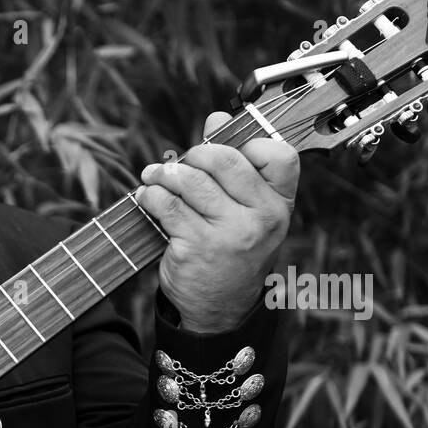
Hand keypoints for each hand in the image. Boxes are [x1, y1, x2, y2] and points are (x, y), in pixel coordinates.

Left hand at [138, 112, 299, 333]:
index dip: (250, 142)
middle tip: (180, 161)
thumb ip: (236, 167)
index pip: (279, 155)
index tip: (224, 149)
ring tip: (154, 176)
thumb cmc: (233, 253)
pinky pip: (166, 205)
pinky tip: (147, 196)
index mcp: (280, 205)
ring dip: (164, 173)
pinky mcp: (195, 247)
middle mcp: (260, 219)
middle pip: (225, 160)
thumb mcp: (247, 214)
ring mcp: (228, 234)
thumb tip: (216, 117)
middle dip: (195, 154)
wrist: (219, 310)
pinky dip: (150, 195)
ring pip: (191, 181)